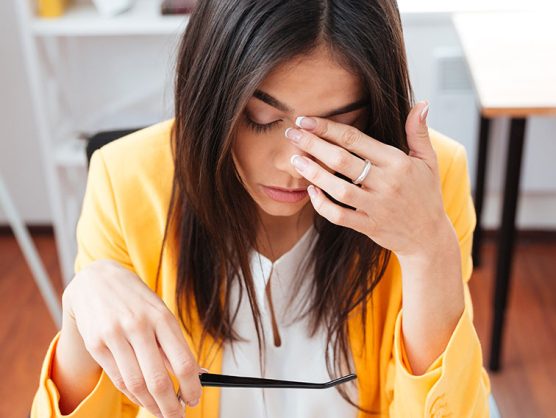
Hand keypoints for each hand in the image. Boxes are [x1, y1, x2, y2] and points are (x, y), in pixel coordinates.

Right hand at [63, 259, 203, 417]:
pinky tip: (143, 399)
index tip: (195, 399)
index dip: (192, 387)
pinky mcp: (96, 345)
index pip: (182, 362)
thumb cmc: (135, 299)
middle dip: (171, 405)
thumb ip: (174, 344)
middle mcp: (138, 326)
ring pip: (136, 384)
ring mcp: (114, 336)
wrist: (96, 280)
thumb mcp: (160, 312)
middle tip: (178, 416)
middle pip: (158, 379)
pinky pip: (118, 379)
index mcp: (161, 317)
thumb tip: (197, 374)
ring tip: (162, 412)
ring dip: (151, 405)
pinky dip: (133, 394)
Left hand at [285, 100, 451, 258]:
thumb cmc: (426, 193)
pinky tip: (310, 191)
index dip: (328, 127)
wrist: (429, 236)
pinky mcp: (368, 226)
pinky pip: (339, 216)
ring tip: (294, 160)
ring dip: (313, 173)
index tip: (306, 120)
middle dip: (312, 145)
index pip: (355, 139)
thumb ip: (419, 131)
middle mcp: (386, 183)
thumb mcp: (429, 160)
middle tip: (291, 134)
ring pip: (337, 189)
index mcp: (397, 161)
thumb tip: (421, 102)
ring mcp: (376, 206)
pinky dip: (322, 204)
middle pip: (341, 160)